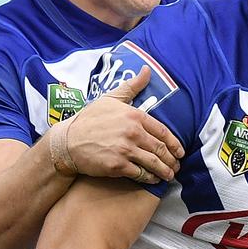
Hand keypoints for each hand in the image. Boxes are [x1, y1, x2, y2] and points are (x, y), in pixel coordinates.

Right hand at [66, 66, 183, 182]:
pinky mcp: (118, 165)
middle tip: (176, 166)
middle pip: (160, 149)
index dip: (174, 144)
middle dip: (172, 160)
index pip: (162, 131)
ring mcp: (126, 150)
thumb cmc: (90, 119)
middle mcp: (133, 132)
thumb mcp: (111, 98)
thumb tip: (147, 69)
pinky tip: (153, 179)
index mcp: (135, 116)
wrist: (67, 141)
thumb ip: (132, 86)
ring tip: (169, 175)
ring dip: (165, 171)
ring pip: (153, 163)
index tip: (180, 151)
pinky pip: (140, 174)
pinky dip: (150, 178)